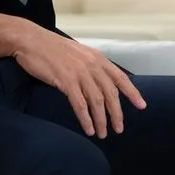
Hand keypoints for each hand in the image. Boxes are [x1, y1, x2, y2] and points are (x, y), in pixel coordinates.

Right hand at [0, 15, 145, 137]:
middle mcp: (92, 65)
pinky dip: (86, 119)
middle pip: (111, 93)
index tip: (142, 106)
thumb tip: (102, 81)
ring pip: (97, 101)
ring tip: (102, 133)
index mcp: (97, 58)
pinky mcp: (66, 80)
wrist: (31, 40)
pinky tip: (88, 128)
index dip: (132, 93)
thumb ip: (92, 65)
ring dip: (101, 120)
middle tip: (119, 129)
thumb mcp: (79, 53)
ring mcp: (80, 72)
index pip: (120, 77)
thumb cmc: (53, 48)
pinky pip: (80, 104)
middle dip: (117, 113)